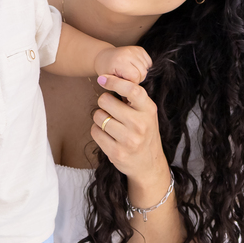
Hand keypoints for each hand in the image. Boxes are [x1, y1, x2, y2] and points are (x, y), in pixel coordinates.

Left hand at [90, 75, 169, 192]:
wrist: (149, 164)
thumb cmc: (144, 133)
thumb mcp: (146, 114)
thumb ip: (134, 99)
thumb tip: (110, 78)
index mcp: (149, 110)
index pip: (132, 90)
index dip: (115, 81)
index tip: (103, 78)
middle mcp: (140, 124)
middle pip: (106, 101)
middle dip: (104, 102)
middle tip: (110, 109)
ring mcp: (128, 140)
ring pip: (98, 116)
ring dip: (99, 118)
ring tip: (110, 123)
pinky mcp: (117, 152)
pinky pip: (95, 132)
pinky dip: (96, 130)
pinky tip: (106, 134)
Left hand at [94, 45, 152, 83]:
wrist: (104, 58)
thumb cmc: (106, 72)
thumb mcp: (109, 82)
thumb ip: (120, 87)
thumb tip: (129, 99)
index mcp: (119, 61)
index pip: (135, 77)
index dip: (132, 83)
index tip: (124, 83)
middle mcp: (128, 53)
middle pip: (143, 72)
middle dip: (137, 79)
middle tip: (127, 78)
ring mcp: (135, 49)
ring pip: (147, 68)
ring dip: (140, 73)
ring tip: (130, 73)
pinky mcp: (140, 49)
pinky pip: (149, 62)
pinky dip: (144, 67)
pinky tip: (135, 67)